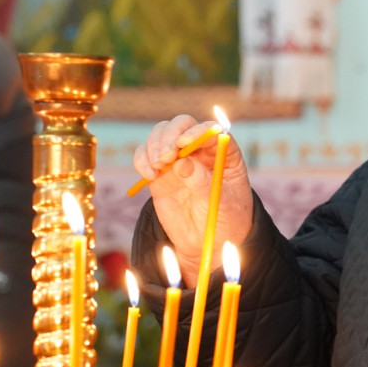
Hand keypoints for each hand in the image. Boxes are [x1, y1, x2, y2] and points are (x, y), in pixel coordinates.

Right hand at [133, 115, 252, 285]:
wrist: (208, 241)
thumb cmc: (225, 219)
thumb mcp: (221, 203)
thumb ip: (202, 182)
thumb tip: (182, 162)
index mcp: (224, 152)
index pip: (211, 130)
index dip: (197, 132)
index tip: (184, 143)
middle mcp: (200, 150)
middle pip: (182, 125)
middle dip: (171, 135)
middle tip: (166, 156)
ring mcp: (178, 159)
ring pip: (161, 134)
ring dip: (155, 145)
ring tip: (158, 166)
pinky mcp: (160, 172)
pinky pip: (145, 156)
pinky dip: (142, 160)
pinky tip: (149, 175)